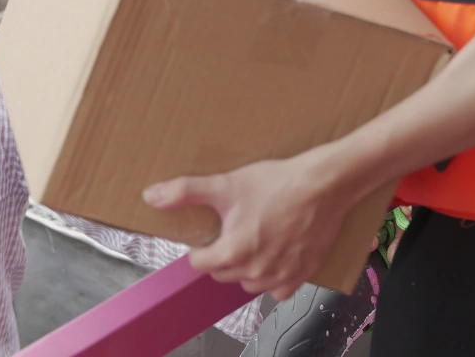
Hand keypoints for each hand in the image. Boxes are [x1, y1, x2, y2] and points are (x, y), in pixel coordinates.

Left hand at [142, 148, 358, 300]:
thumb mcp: (226, 184)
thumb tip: (151, 196)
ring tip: (252, 241)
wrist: (323, 185)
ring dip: (246, 268)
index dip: (200, 247)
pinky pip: (279, 290)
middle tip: (231, 230)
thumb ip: (185, 192)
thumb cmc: (276, 184)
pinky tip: (275, 256)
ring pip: (250, 283)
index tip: (209, 232)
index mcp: (233, 253)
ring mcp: (280, 276)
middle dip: (221, 256)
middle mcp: (255, 271)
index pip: (199, 264)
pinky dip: (274, 279)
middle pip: (223, 273)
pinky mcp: (302, 274)